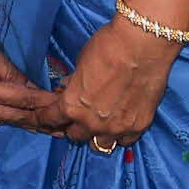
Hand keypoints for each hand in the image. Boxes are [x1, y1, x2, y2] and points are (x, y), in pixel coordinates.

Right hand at [0, 7, 63, 130]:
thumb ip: (5, 67)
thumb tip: (27, 85)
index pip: (18, 99)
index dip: (42, 102)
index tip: (63, 104)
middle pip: (11, 116)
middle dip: (37, 121)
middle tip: (62, 126)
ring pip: (0, 117)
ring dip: (24, 121)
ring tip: (47, 128)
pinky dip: (8, 114)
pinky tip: (20, 116)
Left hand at [57, 12, 178, 146]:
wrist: (143, 44)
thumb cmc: (109, 46)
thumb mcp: (81, 62)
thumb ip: (75, 82)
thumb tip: (72, 87)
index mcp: (72, 106)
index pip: (51, 119)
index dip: (45, 117)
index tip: (45, 116)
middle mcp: (92, 123)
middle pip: (75, 135)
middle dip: (74, 125)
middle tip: (79, 116)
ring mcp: (117, 128)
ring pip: (100, 144)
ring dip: (97, 134)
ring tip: (101, 123)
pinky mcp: (139, 126)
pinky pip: (125, 140)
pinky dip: (121, 134)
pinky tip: (122, 123)